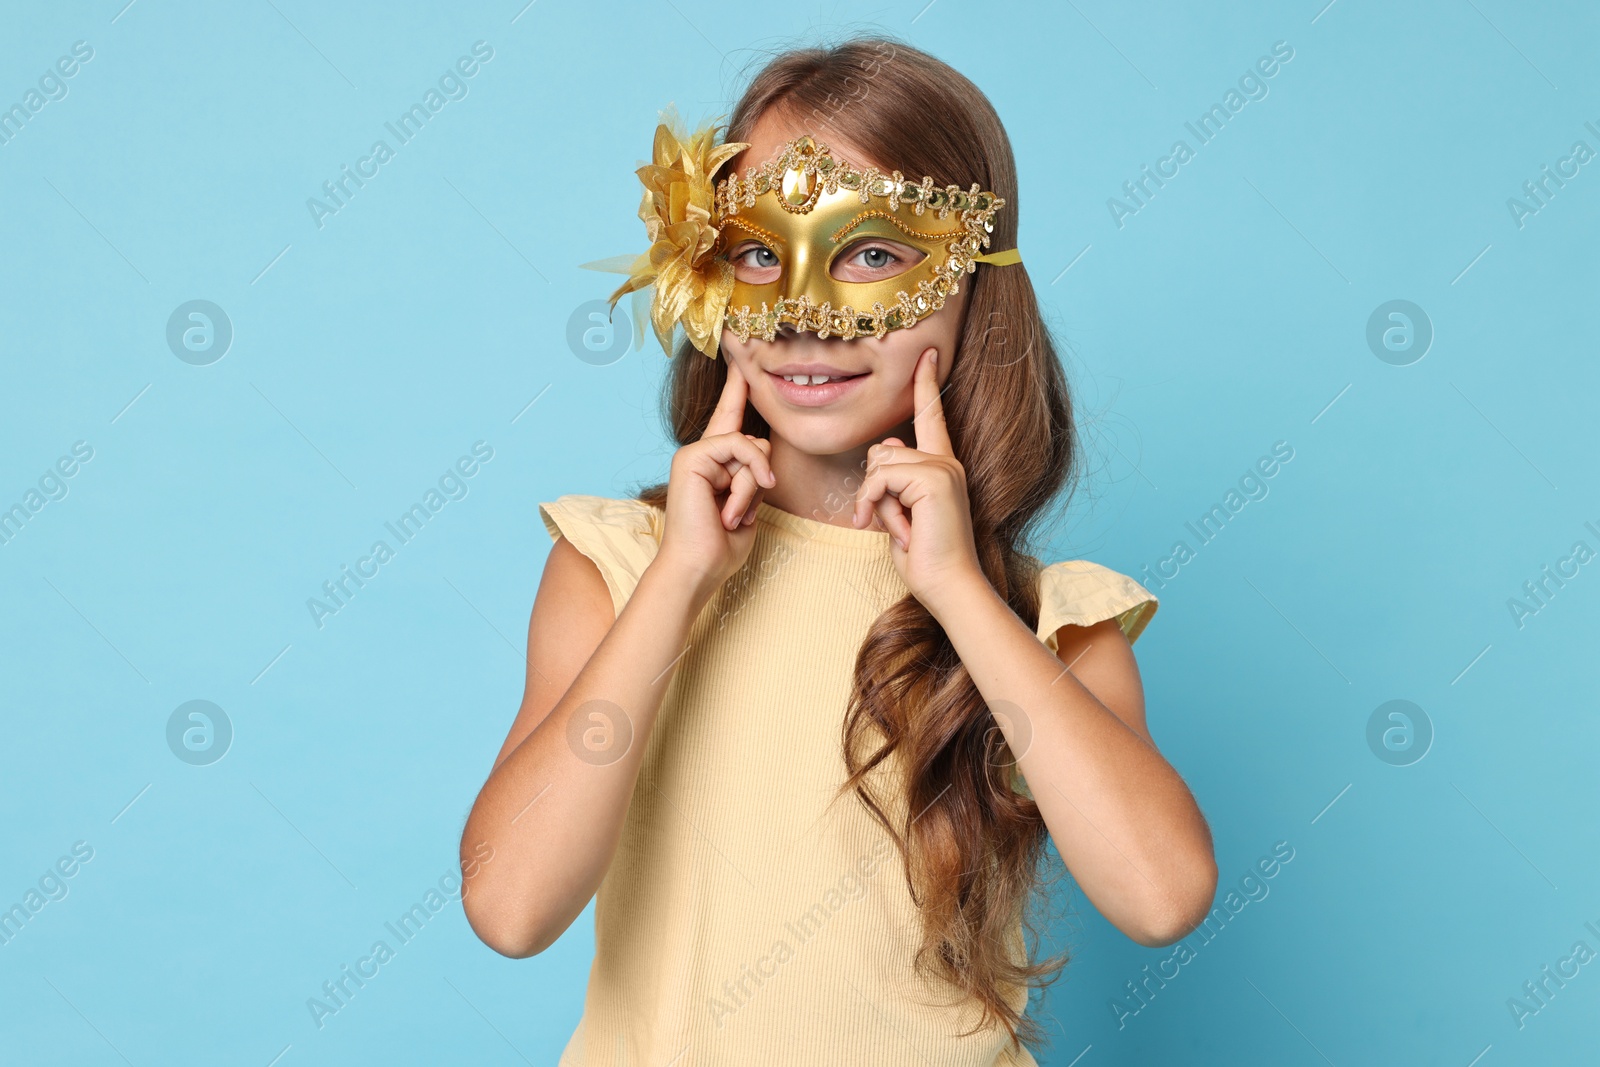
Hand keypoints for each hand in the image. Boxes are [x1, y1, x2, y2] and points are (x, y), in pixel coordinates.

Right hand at [654, 358, 775, 598]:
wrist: (696, 569)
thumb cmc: (721, 546)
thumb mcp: (749, 505)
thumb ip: (755, 474)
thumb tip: (760, 450)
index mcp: (715, 464)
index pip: (731, 417)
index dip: (737, 389)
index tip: (742, 359)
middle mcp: (704, 453)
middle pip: (757, 443)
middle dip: (761, 481)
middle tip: (740, 516)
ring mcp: (695, 453)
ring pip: (752, 448)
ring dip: (752, 489)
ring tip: (732, 516)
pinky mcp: (692, 457)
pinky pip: (739, 448)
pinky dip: (747, 479)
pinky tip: (734, 508)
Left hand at [850, 347, 984, 613]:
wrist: (950, 586)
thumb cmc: (925, 558)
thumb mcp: (902, 513)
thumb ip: (895, 479)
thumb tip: (887, 446)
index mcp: (942, 467)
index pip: (931, 416)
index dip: (926, 382)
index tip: (926, 351)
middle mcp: (946, 461)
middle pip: (881, 450)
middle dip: (874, 490)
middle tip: (896, 525)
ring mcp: (942, 468)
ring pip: (878, 463)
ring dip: (875, 501)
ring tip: (900, 530)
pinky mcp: (934, 478)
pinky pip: (880, 477)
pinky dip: (875, 504)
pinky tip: (896, 530)